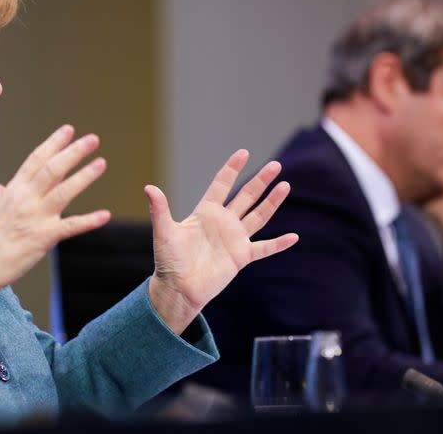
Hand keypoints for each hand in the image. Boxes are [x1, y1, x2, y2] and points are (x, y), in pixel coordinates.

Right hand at [0, 125, 110, 327]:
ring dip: (84, 176)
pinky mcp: (43, 237)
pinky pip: (70, 226)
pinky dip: (89, 221)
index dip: (54, 143)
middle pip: (52, 168)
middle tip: (93, 139)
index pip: (36, 159)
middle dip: (74, 152)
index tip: (69, 130)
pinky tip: (105, 215)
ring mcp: (35, 217)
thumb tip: (0, 188)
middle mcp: (25, 199)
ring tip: (101, 163)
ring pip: (63, 190)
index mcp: (14, 191)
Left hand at [145, 150, 298, 334]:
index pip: (221, 185)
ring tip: (285, 186)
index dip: (232, 169)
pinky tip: (293, 237)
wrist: (178, 288)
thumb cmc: (168, 260)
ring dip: (271, 202)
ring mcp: (234, 239)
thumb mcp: (164, 232)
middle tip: (276, 165)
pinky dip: (278, 244)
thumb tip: (148, 187)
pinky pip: (264, 248)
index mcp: (205, 212)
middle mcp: (223, 222)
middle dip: (260, 181)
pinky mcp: (241, 257)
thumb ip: (159, 210)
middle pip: (246, 196)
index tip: (243, 152)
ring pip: (258, 216)